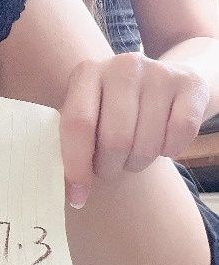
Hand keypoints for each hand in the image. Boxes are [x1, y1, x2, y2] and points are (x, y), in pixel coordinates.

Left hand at [60, 53, 210, 208]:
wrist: (163, 82)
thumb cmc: (112, 110)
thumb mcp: (88, 116)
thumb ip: (75, 144)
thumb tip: (74, 193)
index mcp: (86, 73)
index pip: (77, 124)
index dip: (76, 166)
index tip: (77, 198)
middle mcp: (122, 67)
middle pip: (114, 140)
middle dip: (110, 168)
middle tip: (109, 168)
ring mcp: (158, 71)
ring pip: (146, 144)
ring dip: (137, 163)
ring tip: (132, 154)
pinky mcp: (190, 83)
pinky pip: (178, 136)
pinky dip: (169, 151)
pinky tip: (160, 142)